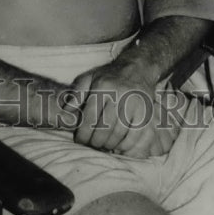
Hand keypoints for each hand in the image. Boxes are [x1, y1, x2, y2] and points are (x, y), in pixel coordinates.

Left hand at [68, 63, 184, 158]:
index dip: (83, 134)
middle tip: (92, 145)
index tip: (80, 140)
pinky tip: (118, 145)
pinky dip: (125, 145)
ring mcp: (134, 104)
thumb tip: (67, 110)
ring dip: (109, 145)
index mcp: (102, 87)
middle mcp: (118, 94)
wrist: (137, 68)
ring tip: (103, 146)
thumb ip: (76, 92)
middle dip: (95, 142)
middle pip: (104, 128)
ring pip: (118, 133)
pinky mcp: (145, 112)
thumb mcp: (90, 77)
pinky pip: (134, 135)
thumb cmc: (110, 77)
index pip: (90, 117)